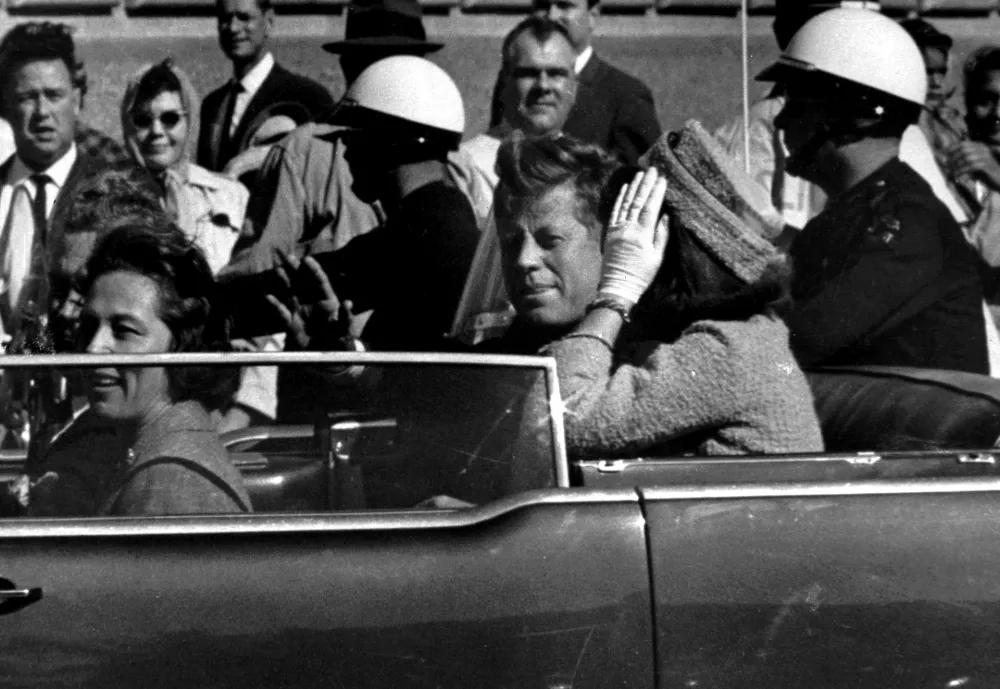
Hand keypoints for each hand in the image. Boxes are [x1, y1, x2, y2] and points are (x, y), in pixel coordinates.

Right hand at [265, 249, 356, 350]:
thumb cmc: (340, 340)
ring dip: (285, 283)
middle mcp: (312, 302)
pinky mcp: (292, 324)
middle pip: (303, 283)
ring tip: (278, 270)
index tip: (307, 259)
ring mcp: (301, 311)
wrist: (327, 356)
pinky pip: (283, 313)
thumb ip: (346, 317)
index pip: (320, 281)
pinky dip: (276, 306)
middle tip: (288, 256)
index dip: (314, 270)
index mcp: (328, 301)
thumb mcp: (346, 330)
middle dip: (296, 270)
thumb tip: (348, 302)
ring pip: (291, 293)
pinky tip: (268, 297)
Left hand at [599, 168, 669, 304]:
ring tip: (640, 174)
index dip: (656, 192)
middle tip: (652, 169)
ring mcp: (617, 230)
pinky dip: (620, 199)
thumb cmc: (641, 275)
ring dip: (633, 187)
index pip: (650, 208)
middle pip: (637, 202)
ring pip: (626, 204)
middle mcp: (628, 229)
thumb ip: (661, 235)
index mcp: (641, 235)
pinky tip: (625, 188)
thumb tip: (665, 215)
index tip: (662, 179)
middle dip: (646, 184)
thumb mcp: (657, 257)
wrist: (618, 287)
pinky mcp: (609, 233)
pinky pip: (615, 212)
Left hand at [949, 141, 999, 190]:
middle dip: (953, 158)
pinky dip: (963, 171)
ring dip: (957, 166)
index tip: (944, 155)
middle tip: (947, 166)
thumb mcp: (974, 164)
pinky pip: (972, 166)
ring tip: (952, 173)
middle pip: (964, 150)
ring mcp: (986, 157)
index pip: (963, 144)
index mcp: (980, 147)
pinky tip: (958, 177)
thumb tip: (948, 161)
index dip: (952, 148)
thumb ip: (964, 160)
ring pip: (967, 158)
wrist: (999, 179)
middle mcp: (984, 150)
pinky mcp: (987, 166)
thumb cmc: (985, 173)